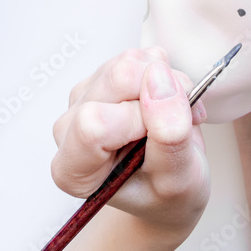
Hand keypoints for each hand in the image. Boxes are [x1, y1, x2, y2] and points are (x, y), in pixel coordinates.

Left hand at [50, 46, 210, 240]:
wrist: (169, 191)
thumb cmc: (168, 195)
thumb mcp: (179, 181)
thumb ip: (168, 136)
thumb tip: (159, 78)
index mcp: (73, 168)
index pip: (95, 124)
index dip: (139, 122)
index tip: (163, 139)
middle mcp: (69, 127)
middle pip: (116, 79)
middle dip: (161, 95)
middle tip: (181, 125)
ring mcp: (85, 96)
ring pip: (129, 62)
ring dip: (166, 85)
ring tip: (176, 119)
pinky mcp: (103, 74)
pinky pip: (139, 55)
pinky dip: (165, 74)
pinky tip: (168, 102)